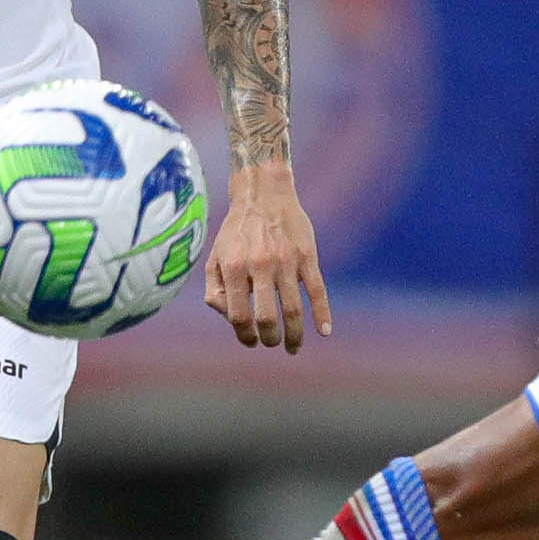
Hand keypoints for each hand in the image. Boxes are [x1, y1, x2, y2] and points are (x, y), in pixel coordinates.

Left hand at [204, 159, 332, 352]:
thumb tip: (228, 317)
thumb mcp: (215, 256)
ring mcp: (286, 261)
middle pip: (266, 317)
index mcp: (234, 267)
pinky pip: (318, 290)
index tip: (250, 341)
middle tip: (272, 342)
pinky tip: (324, 331)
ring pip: (293, 309)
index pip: (238, 315)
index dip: (244, 335)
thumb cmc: (236, 230)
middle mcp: (260, 265)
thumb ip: (214, 289)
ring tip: (292, 347)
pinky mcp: (307, 255)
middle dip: (269, 338)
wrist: (263, 193)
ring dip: (294, 334)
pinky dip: (323, 313)